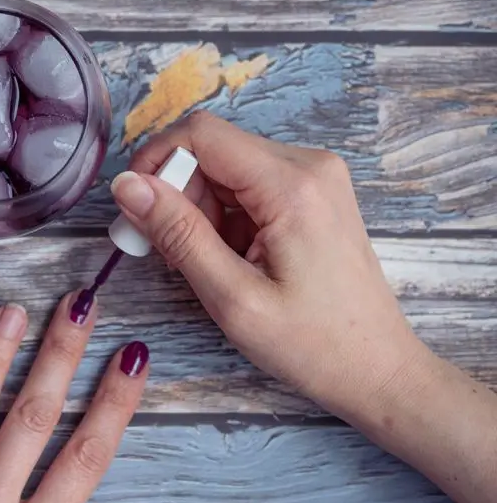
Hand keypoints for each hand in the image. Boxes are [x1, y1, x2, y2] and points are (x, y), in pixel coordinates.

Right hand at [112, 111, 421, 403]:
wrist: (376, 369)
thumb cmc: (312, 344)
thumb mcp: (231, 296)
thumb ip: (177, 233)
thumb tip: (126, 184)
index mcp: (292, 184)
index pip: (201, 133)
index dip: (155, 161)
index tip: (135, 209)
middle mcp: (308, 166)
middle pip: (212, 149)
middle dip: (176, 193)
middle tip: (168, 252)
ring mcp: (314, 178)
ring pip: (225, 168)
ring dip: (198, 209)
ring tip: (201, 263)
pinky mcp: (312, 194)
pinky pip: (247, 186)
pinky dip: (222, 217)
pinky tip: (227, 259)